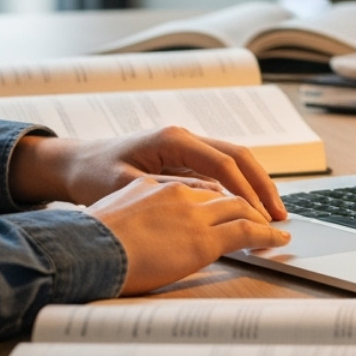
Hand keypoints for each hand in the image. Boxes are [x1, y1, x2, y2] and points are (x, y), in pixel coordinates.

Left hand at [8, 126, 287, 220]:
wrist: (75, 163)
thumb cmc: (94, 174)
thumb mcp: (125, 186)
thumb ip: (164, 193)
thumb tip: (204, 203)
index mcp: (173, 139)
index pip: (222, 164)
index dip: (245, 192)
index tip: (261, 216)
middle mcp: (185, 138)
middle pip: (238, 157)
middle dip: (262, 186)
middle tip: (280, 216)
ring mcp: (187, 147)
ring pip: (234, 161)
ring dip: (255, 186)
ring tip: (273, 215)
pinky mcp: (185, 159)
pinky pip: (222, 170)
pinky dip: (240, 187)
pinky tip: (249, 209)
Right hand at [86, 177, 291, 293]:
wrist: (83, 249)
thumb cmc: (95, 230)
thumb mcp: (124, 199)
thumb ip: (152, 197)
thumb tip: (168, 209)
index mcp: (162, 177)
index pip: (208, 173)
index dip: (230, 185)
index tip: (242, 196)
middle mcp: (181, 187)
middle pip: (230, 182)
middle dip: (254, 195)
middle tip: (270, 209)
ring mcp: (193, 212)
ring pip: (240, 205)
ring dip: (262, 213)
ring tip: (276, 225)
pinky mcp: (201, 239)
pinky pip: (245, 230)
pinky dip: (265, 232)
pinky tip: (275, 239)